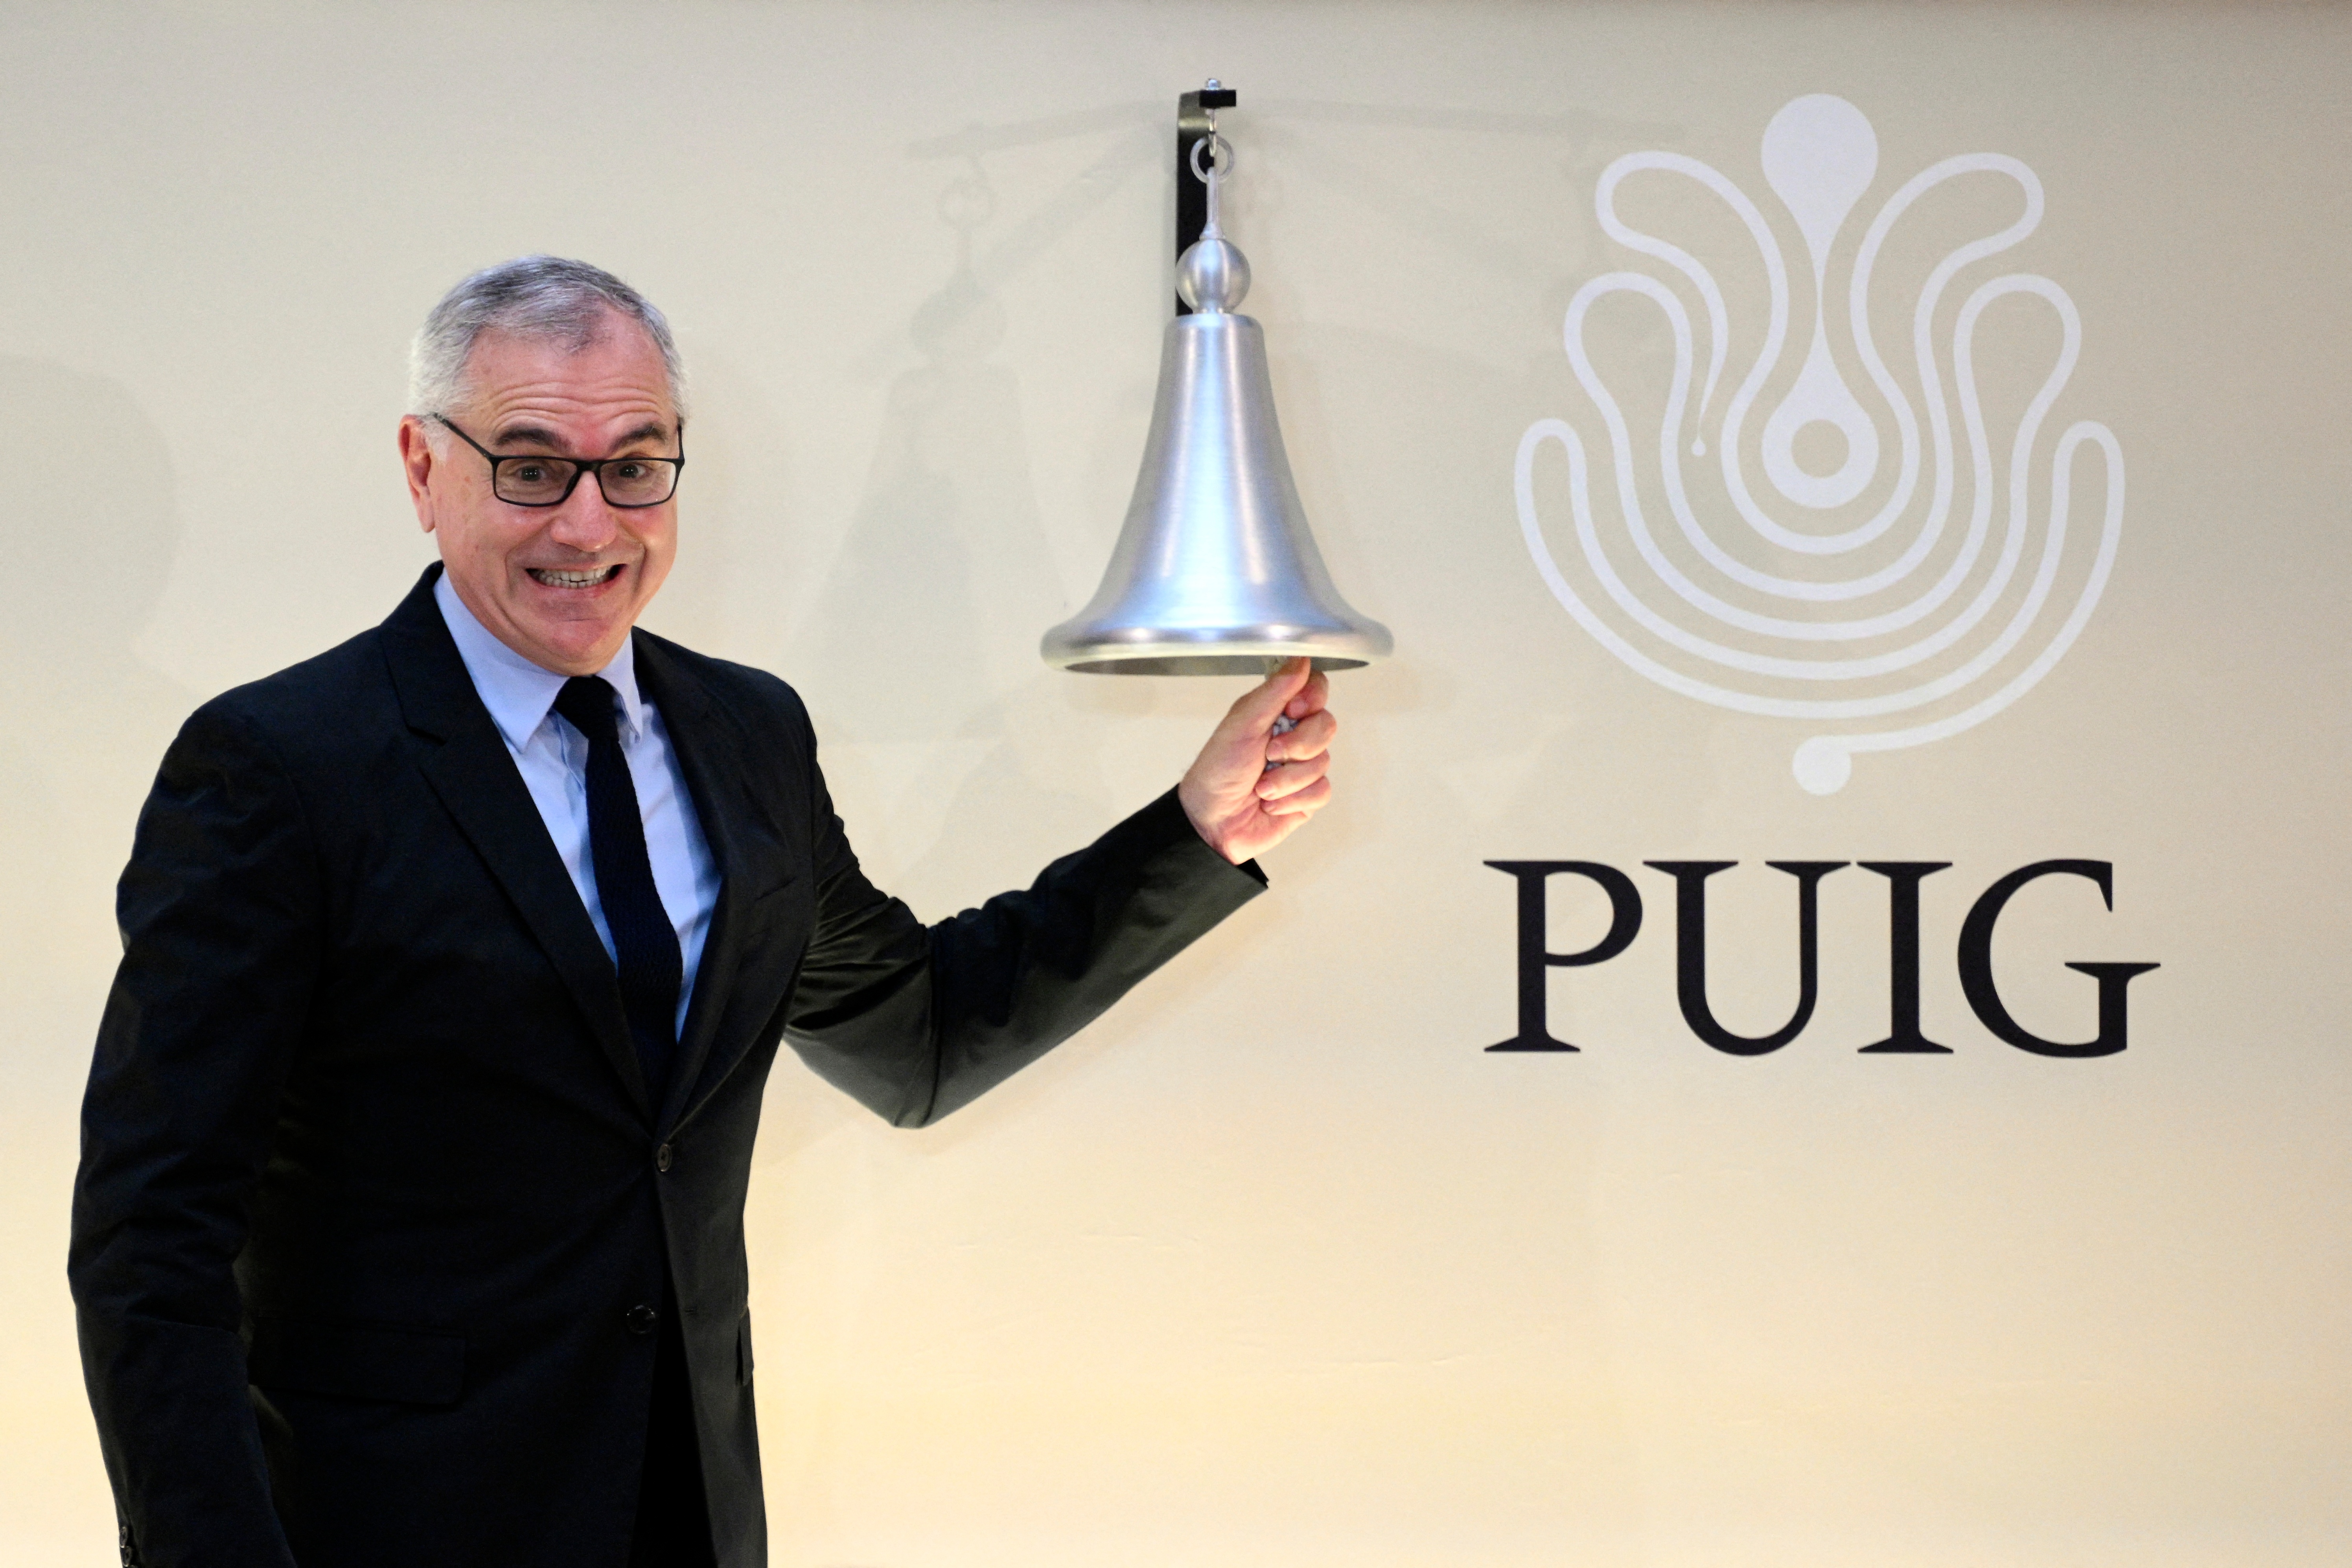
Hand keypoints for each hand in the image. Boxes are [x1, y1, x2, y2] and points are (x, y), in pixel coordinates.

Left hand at [1177, 657, 1336, 864]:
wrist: (1211, 822)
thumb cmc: (1218, 771)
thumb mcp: (1242, 724)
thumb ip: (1274, 691)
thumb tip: (1300, 658)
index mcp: (1276, 712)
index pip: (1315, 689)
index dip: (1312, 698)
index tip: (1292, 711)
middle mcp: (1293, 736)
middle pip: (1326, 725)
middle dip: (1298, 745)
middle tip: (1270, 754)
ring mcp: (1302, 767)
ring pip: (1324, 762)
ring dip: (1287, 779)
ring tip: (1261, 787)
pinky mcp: (1306, 796)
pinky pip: (1321, 791)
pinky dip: (1292, 799)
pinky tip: (1271, 803)